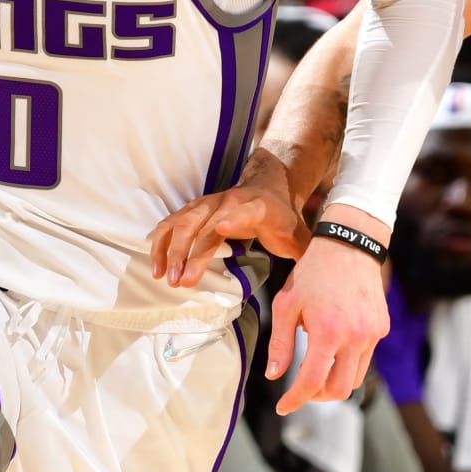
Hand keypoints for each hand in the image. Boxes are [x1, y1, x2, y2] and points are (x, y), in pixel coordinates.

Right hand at [150, 149, 308, 287]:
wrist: (270, 184)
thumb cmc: (283, 217)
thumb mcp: (299, 236)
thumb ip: (305, 258)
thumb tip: (315, 287)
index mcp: (258, 207)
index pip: (245, 211)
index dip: (234, 219)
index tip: (221, 229)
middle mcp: (229, 201)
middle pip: (204, 223)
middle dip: (190, 252)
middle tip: (182, 282)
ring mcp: (209, 204)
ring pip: (183, 223)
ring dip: (171, 250)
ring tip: (165, 277)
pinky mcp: (196, 209)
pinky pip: (172, 222)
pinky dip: (161, 242)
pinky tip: (155, 263)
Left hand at [266, 202, 389, 413]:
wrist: (349, 246)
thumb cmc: (313, 273)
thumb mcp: (286, 306)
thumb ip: (281, 344)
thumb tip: (274, 376)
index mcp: (328, 333)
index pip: (313, 382)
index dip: (296, 400)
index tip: (284, 407)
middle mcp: (356, 338)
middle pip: (339, 390)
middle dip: (318, 396)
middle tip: (301, 390)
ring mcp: (373, 334)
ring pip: (355, 377)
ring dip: (334, 380)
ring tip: (317, 366)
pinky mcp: (381, 328)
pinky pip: (365, 357)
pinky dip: (347, 361)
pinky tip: (333, 345)